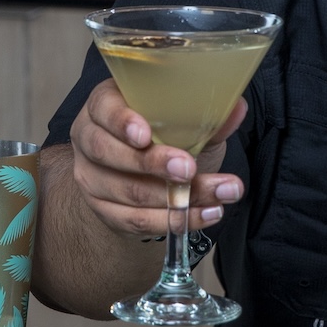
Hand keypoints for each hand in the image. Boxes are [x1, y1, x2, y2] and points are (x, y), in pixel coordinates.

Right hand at [68, 78, 246, 237]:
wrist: (150, 172)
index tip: (146, 135)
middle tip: (190, 168)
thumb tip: (236, 108)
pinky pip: (137, 221)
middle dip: (153, 164)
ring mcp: (92, 178)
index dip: (122, 122)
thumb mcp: (185, 120)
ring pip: (128, 192)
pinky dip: (175, 220)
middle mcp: (90, 139)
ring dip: (176, 198)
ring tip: (220, 193)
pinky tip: (205, 214)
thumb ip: (207, 116)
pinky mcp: (104, 211)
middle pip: (110, 153)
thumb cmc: (166, 133)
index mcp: (105, 105)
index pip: (104, 109)